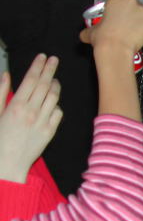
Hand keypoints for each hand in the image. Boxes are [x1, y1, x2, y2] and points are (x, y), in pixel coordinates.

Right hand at [0, 55, 62, 182]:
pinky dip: (56, 104)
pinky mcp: (50, 131)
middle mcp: (31, 112)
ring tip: (54, 79)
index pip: (31, 79)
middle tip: (54, 59)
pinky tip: (52, 101)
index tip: (43, 57)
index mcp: (16, 106)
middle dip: (50, 69)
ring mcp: (43, 122)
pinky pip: (58, 112)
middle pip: (45, 84)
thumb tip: (6, 75)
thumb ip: (0, 93)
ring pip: (54, 97)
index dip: (38, 66)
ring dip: (55, 85)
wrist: (6, 164)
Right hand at [79, 0, 142, 53]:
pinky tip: (139, 36)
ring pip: (142, 15)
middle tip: (126, 26)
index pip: (120, 1)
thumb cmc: (102, 38)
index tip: (117, 19)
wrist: (116, 49)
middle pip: (133, 5)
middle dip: (130, 14)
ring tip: (132, 32)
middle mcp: (131, 1)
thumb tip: (84, 35)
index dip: (119, 11)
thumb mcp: (90, 31)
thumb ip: (88, 30)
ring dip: (139, 21)